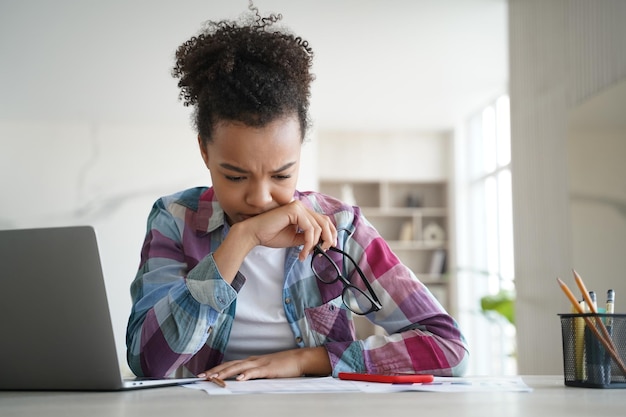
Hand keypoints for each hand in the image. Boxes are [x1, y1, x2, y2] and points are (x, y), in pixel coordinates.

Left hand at [197, 347, 331, 380]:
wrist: (299, 359)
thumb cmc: (283, 366)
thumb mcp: (265, 370)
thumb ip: (253, 374)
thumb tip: (240, 380)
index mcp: (251, 361)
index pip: (229, 365)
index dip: (216, 369)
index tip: (204, 374)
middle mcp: (252, 361)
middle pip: (230, 365)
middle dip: (215, 371)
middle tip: (201, 376)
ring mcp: (260, 364)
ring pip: (239, 367)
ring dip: (225, 373)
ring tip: (214, 378)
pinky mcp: (269, 369)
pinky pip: (256, 372)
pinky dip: (247, 375)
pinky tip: (239, 379)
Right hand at [236, 200, 336, 260]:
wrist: (254, 234)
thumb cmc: (271, 235)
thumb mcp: (295, 238)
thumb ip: (308, 238)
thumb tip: (322, 243)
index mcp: (302, 212)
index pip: (323, 219)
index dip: (331, 232)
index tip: (330, 246)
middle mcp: (301, 206)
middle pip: (325, 221)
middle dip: (328, 238)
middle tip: (323, 251)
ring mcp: (298, 206)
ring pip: (318, 227)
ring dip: (314, 244)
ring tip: (305, 254)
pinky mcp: (294, 210)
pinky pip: (310, 229)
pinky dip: (309, 242)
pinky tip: (302, 252)